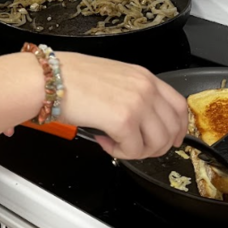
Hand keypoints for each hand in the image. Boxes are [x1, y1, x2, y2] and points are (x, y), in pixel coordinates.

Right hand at [56, 53, 187, 159]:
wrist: (48, 78)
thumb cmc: (69, 77)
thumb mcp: (112, 77)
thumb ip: (132, 94)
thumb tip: (141, 119)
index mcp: (143, 76)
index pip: (179, 105)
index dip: (179, 128)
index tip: (173, 139)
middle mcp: (145, 87)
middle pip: (172, 129)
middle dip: (155, 146)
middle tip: (135, 147)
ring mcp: (137, 103)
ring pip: (157, 143)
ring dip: (136, 151)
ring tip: (115, 142)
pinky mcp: (124, 120)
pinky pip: (133, 150)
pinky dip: (119, 152)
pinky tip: (104, 140)